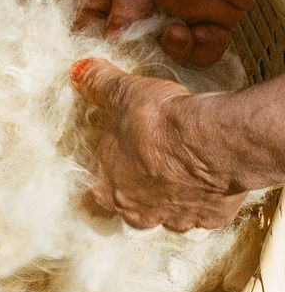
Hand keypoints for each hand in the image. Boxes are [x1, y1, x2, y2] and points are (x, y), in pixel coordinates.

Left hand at [71, 58, 247, 230]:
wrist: (210, 138)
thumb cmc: (157, 120)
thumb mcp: (121, 93)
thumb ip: (97, 84)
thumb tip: (79, 72)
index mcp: (106, 188)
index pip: (91, 197)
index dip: (102, 181)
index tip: (111, 167)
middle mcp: (137, 212)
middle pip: (130, 210)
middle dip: (137, 190)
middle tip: (147, 163)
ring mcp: (175, 219)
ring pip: (167, 216)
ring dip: (170, 196)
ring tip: (179, 167)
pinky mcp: (211, 219)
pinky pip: (203, 212)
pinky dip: (205, 197)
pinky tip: (207, 175)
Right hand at [76, 0, 284, 66]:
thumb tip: (111, 32)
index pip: (95, 1)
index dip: (87, 24)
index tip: (86, 45)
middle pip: (126, 30)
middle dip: (124, 46)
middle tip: (127, 53)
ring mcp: (182, 5)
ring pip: (162, 45)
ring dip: (163, 49)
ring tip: (171, 32)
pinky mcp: (215, 16)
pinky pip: (201, 48)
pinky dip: (196, 50)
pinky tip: (193, 34)